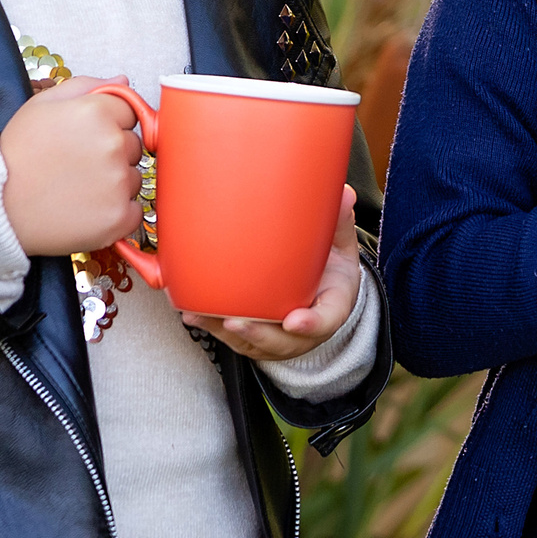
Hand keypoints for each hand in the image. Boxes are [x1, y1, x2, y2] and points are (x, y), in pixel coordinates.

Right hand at [0, 76, 145, 255]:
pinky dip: (116, 213)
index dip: (107, 124)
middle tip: (76, 164)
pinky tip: (86, 209)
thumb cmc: (17, 156)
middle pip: (133, 145)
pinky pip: (134, 210)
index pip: (129, 112)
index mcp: (96, 113)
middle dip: (112, 153)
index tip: (85, 138)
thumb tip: (122, 81)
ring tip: (77, 188)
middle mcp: (112, 145)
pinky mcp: (119, 217)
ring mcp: (118, 183)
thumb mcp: (41, 105)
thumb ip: (85, 86)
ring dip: (115, 183)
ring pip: (133, 178)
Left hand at [182, 185, 363, 361]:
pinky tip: (193, 313)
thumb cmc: (331, 271)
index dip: (310, 324)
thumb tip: (343, 193)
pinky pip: (233, 339)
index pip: (326, 320)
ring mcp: (278, 337)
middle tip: (236, 321)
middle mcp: (304, 330)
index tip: (294, 321)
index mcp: (331, 306)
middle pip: (282, 341)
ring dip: (225, 333)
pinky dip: (212, 328)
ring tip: (202, 316)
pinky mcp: (256, 338)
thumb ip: (340, 222)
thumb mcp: (342, 247)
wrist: (324, 293)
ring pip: (252, 343)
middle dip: (257, 334)